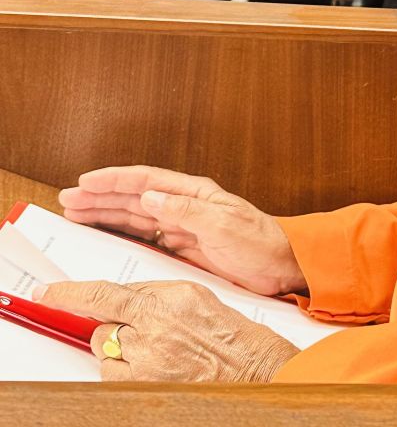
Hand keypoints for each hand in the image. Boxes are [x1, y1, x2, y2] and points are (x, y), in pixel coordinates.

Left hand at [36, 279, 297, 382]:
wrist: (252, 368)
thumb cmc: (228, 333)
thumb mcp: (196, 296)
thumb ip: (157, 293)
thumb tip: (122, 296)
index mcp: (171, 297)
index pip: (108, 294)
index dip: (72, 294)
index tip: (48, 293)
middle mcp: (157, 326)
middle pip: (104, 325)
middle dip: (113, 327)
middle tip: (141, 332)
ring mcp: (149, 360)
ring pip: (105, 351)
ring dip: (119, 350)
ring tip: (154, 351)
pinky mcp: (145, 385)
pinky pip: (113, 376)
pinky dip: (124, 371)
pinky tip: (152, 368)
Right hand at [59, 165, 304, 295]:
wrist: (279, 264)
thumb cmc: (260, 241)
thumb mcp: (224, 225)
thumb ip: (187, 211)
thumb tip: (151, 196)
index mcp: (194, 192)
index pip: (147, 179)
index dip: (115, 179)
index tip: (86, 180)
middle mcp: (185, 204)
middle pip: (134, 195)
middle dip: (100, 195)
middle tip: (68, 198)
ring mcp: (183, 224)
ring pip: (135, 215)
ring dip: (106, 213)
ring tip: (76, 213)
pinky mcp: (184, 245)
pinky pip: (145, 236)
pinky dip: (122, 233)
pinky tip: (106, 234)